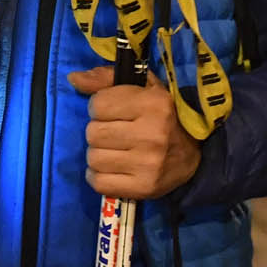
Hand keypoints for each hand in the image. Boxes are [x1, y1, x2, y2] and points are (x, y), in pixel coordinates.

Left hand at [69, 66, 201, 199]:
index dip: (101, 106)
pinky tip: (112, 168)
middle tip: (115, 132)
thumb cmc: (164, 115)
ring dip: (99, 153)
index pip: (98, 105)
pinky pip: (99, 183)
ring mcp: (148, 164)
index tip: (114, 111)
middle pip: (93, 133)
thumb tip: (73, 79)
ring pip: (93, 158)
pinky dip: (99, 176)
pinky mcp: (144, 188)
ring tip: (115, 150)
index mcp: (153, 104)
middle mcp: (151, 134)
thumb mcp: (143, 87)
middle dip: (99, 130)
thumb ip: (106, 78)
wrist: (193, 153)